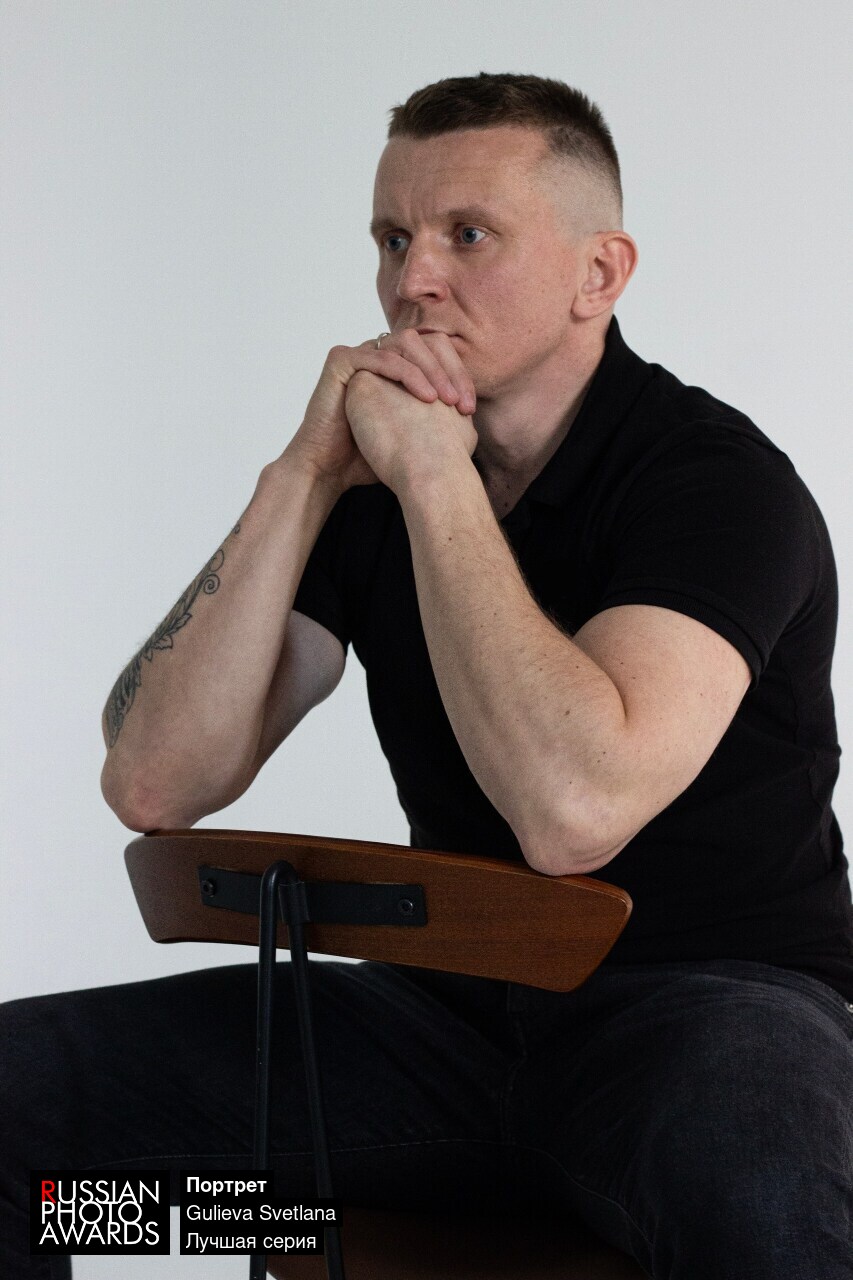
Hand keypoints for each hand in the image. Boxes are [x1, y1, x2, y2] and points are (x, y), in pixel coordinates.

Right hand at [284, 330, 476, 493]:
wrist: (331, 470)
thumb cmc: (368, 458)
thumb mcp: (412, 436)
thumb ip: (435, 423)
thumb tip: (472, 428)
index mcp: (393, 366)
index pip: (434, 353)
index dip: (456, 376)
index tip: (469, 409)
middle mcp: (375, 354)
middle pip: (424, 343)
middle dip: (449, 371)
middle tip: (463, 402)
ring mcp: (358, 353)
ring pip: (405, 345)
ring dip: (432, 371)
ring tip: (448, 401)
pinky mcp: (341, 360)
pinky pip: (382, 357)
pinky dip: (408, 374)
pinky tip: (427, 398)